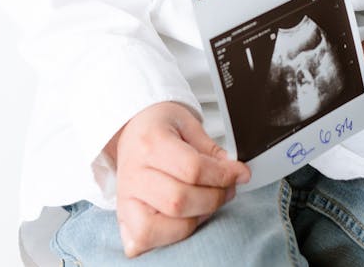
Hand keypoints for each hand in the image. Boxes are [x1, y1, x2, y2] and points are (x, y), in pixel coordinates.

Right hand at [109, 101, 249, 257]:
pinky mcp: (122, 216)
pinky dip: (167, 237)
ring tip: (206, 204)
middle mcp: (134, 173)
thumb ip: (210, 149)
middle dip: (213, 198)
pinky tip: (182, 219)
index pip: (192, 168)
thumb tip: (235, 172)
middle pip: (179, 200)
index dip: (223, 175)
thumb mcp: (187, 123)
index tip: (240, 173)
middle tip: (227, 189)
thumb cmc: (158, 127)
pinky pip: (143, 239)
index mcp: (151, 142)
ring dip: (194, 220)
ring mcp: (125, 198)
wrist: (130, 130)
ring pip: (161, 226)